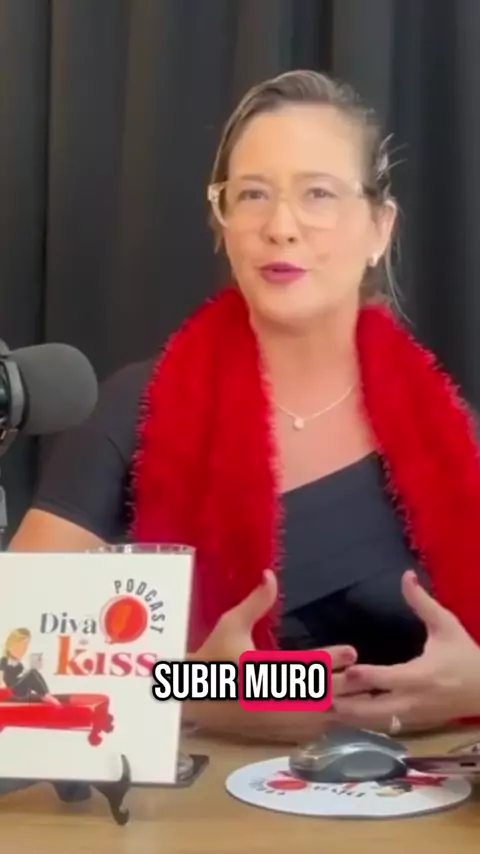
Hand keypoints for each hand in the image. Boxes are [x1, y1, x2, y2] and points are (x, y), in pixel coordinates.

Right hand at [188, 570, 358, 742]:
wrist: (191, 697)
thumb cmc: (212, 656)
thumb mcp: (231, 624)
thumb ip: (256, 603)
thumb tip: (269, 574)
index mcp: (262, 670)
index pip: (302, 664)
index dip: (330, 658)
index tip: (351, 651)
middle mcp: (271, 696)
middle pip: (317, 693)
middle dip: (345, 684)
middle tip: (369, 675)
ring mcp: (275, 718)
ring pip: (316, 716)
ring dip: (342, 707)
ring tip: (368, 698)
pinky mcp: (275, 731)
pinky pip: (308, 731)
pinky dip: (328, 725)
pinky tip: (347, 720)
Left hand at [333, 570, 479, 731]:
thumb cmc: (465, 655)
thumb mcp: (446, 625)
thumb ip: (422, 602)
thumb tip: (406, 575)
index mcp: (422, 676)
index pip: (390, 679)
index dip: (367, 676)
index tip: (345, 670)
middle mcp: (414, 700)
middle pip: (375, 710)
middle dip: (348, 704)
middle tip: (320, 696)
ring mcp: (413, 716)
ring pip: (376, 722)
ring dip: (351, 715)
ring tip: (323, 707)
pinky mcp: (413, 723)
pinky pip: (383, 725)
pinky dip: (363, 721)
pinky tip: (342, 714)